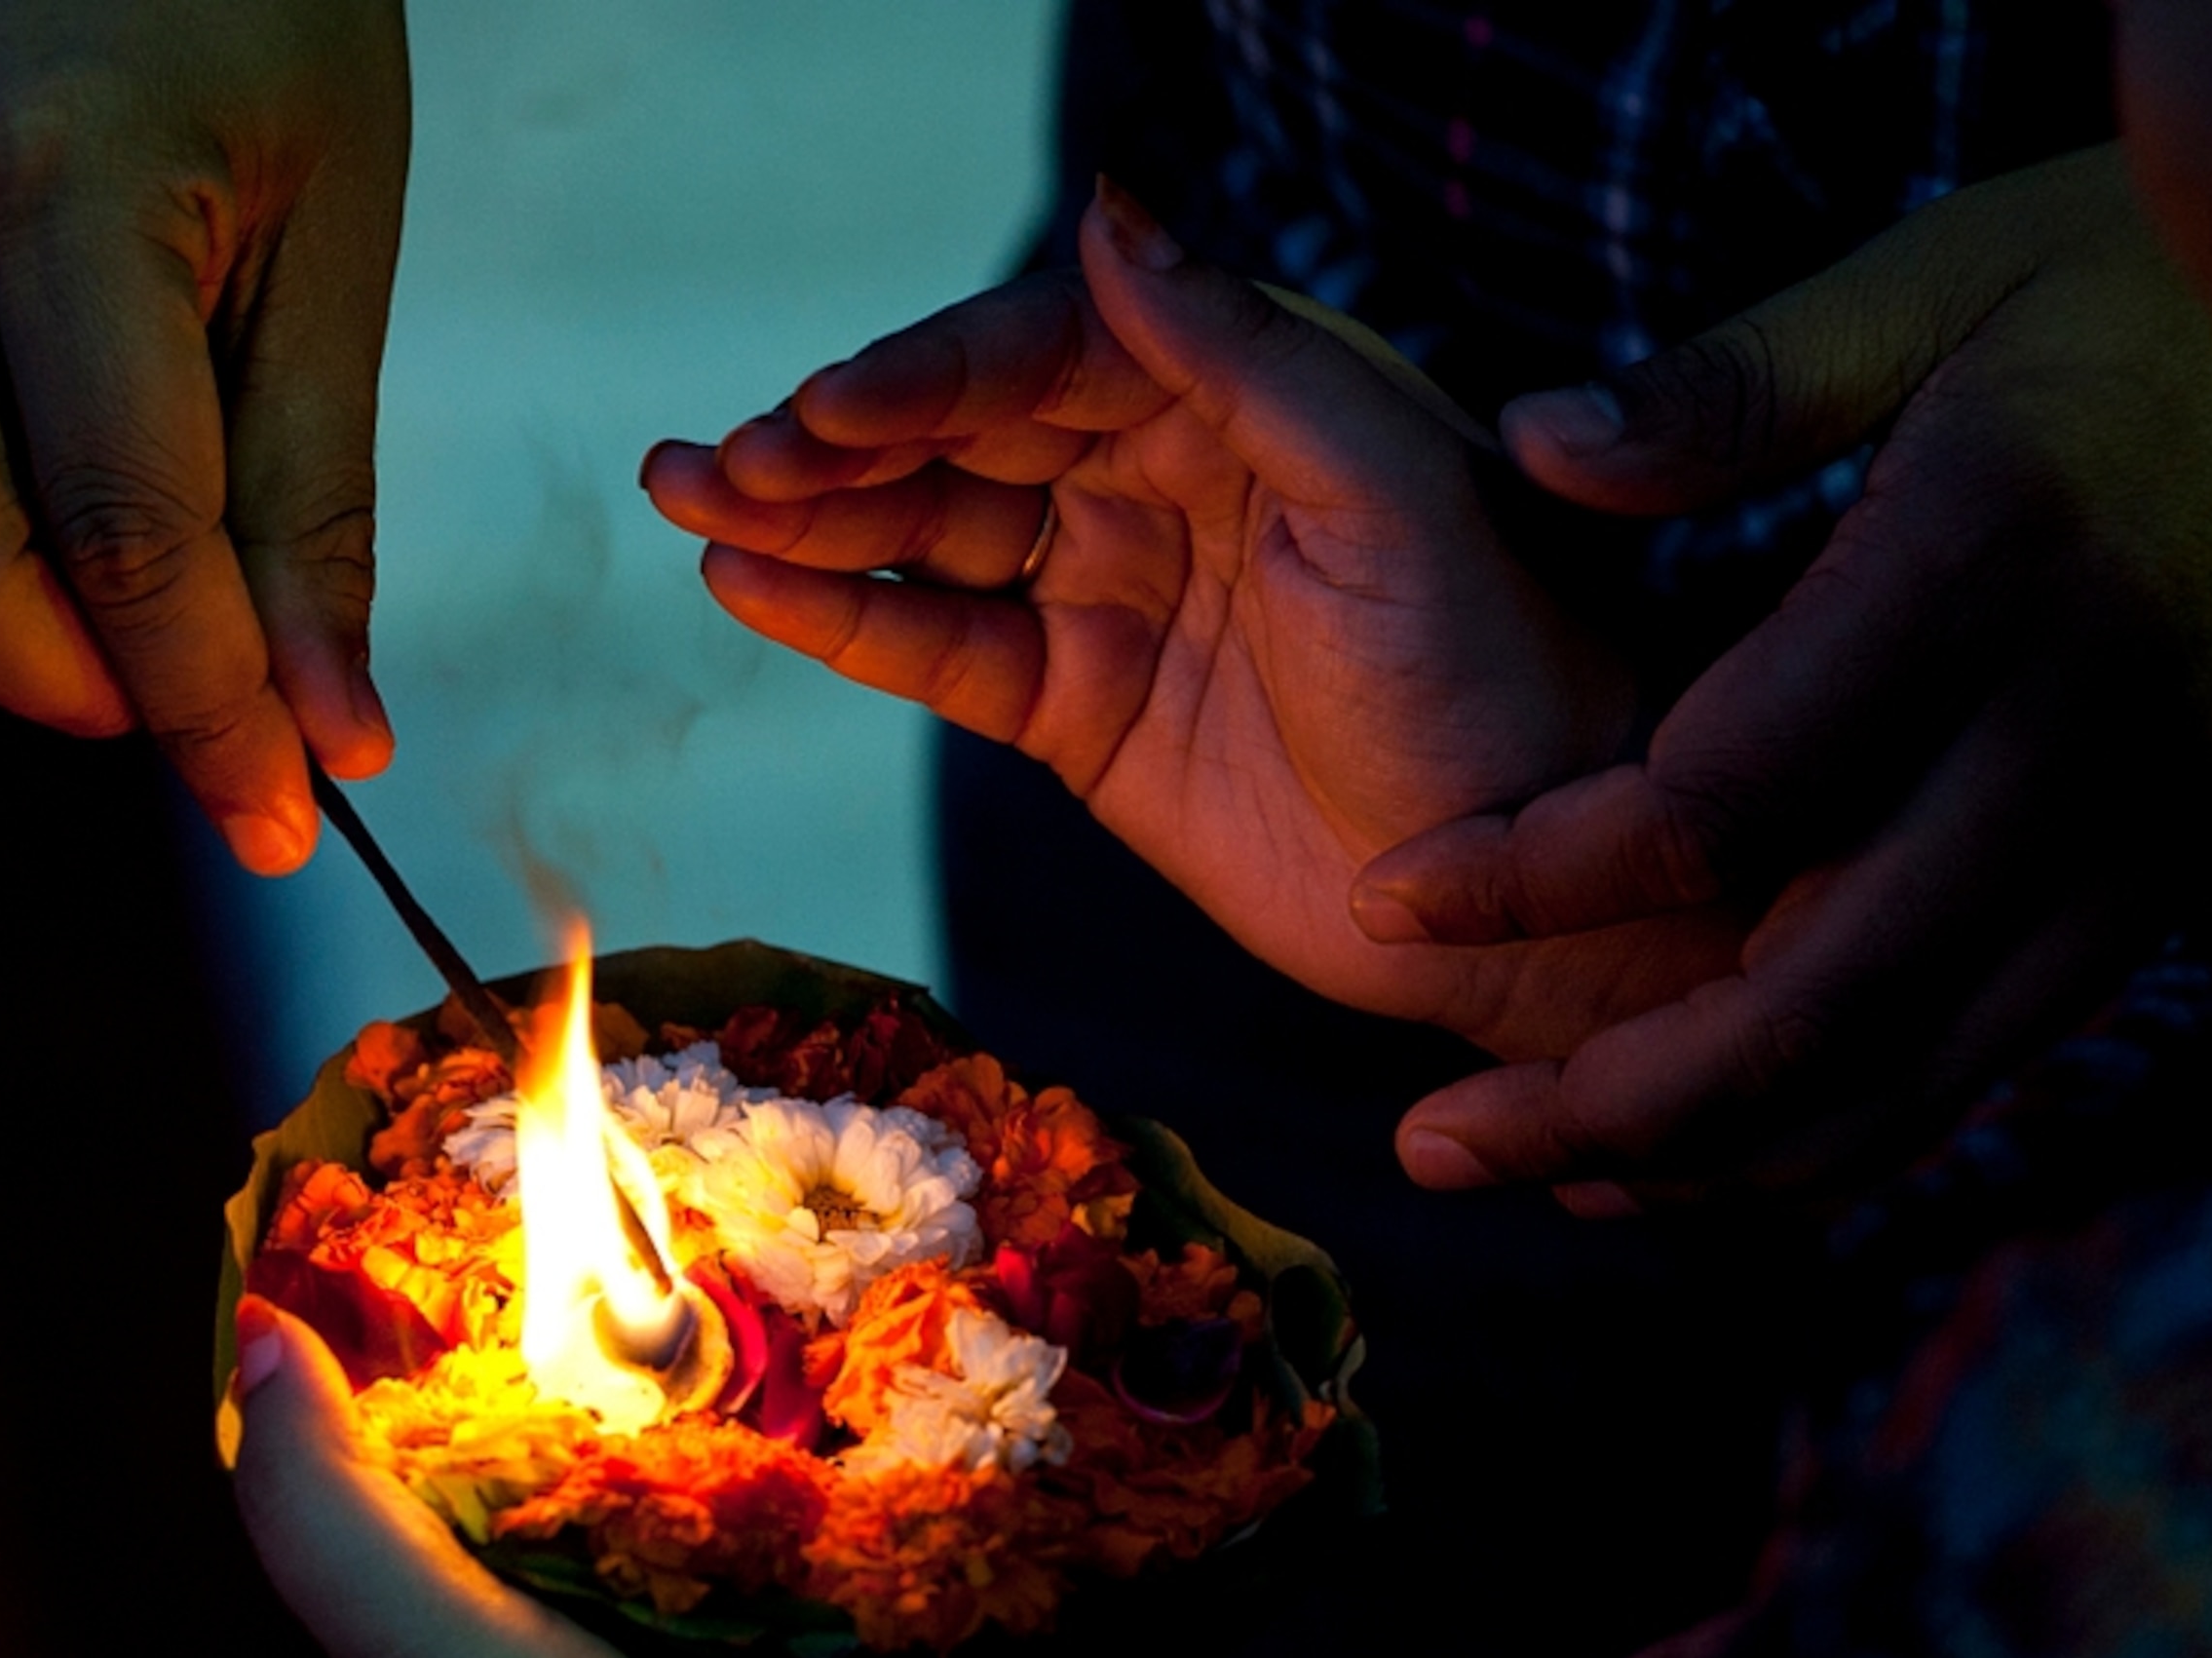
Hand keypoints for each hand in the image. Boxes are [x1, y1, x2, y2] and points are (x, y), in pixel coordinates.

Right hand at [0, 0, 410, 873]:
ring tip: (96, 599)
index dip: (205, 711)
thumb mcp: (329, 231)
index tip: (277, 817)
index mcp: (62, 172)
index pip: (125, 534)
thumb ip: (310, 496)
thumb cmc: (239, 2)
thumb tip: (324, 726)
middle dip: (81, 691)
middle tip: (186, 708)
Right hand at [642, 180, 1739, 1062]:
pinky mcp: (1076, 713)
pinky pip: (940, 651)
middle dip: (830, 443)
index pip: (1047, 351)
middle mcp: (1162, 475)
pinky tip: (749, 591)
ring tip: (687, 498)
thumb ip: (1244, 353)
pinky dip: (843, 623)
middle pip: (961, 434)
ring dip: (804, 520)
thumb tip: (1105, 209)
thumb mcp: (1390, 495)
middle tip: (712, 460)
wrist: (1524, 893)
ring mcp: (1109, 592)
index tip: (829, 411)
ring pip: (927, 535)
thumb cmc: (1505, 672)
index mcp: (1243, 395)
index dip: (930, 375)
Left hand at [1352, 147, 2211, 1206]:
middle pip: (1806, 1001)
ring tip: (1533, 1184)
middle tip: (1430, 1145)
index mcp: (1981, 579)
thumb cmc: (2159, 305)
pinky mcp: (2180, 893)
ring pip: (1904, 1076)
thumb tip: (1533, 439)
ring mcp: (2143, 841)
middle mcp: (2066, 746)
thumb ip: (1738, 387)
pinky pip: (1990, 1062)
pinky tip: (1705, 1160)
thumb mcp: (1952, 279)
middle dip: (1600, 1102)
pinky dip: (1839, 1136)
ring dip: (1704, 1161)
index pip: (1719, 798)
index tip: (1391, 898)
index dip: (1535, 871)